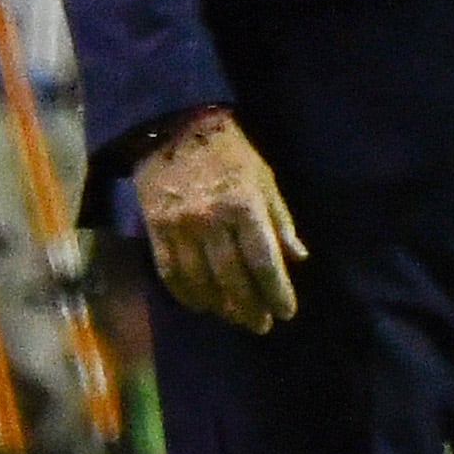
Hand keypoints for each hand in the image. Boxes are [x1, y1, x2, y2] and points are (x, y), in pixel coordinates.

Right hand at [140, 111, 305, 331]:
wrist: (175, 128)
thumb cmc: (231, 153)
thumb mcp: (265, 179)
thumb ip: (280, 220)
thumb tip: (297, 257)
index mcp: (243, 206)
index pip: (263, 261)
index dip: (276, 290)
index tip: (286, 312)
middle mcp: (211, 221)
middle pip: (231, 277)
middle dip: (249, 306)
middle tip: (262, 325)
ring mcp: (180, 227)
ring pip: (200, 280)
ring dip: (219, 305)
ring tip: (235, 318)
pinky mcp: (156, 229)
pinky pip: (169, 271)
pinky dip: (186, 293)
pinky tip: (201, 304)